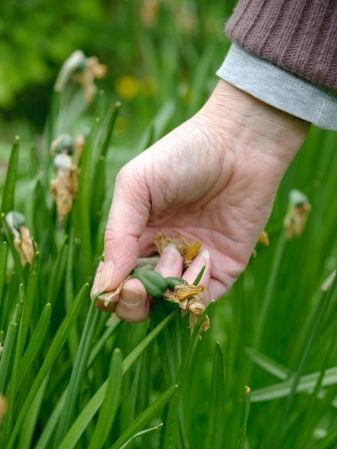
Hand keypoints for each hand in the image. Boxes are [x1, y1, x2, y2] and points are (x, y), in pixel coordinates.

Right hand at [92, 80, 307, 320]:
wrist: (238, 144)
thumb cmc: (181, 157)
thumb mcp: (136, 186)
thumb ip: (118, 234)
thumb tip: (105, 286)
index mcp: (135, 236)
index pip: (114, 280)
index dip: (112, 293)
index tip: (118, 286)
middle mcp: (161, 254)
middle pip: (139, 300)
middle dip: (135, 302)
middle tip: (138, 288)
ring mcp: (192, 263)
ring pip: (171, 303)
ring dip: (168, 288)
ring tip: (175, 253)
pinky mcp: (223, 268)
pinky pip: (204, 297)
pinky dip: (198, 288)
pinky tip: (204, 255)